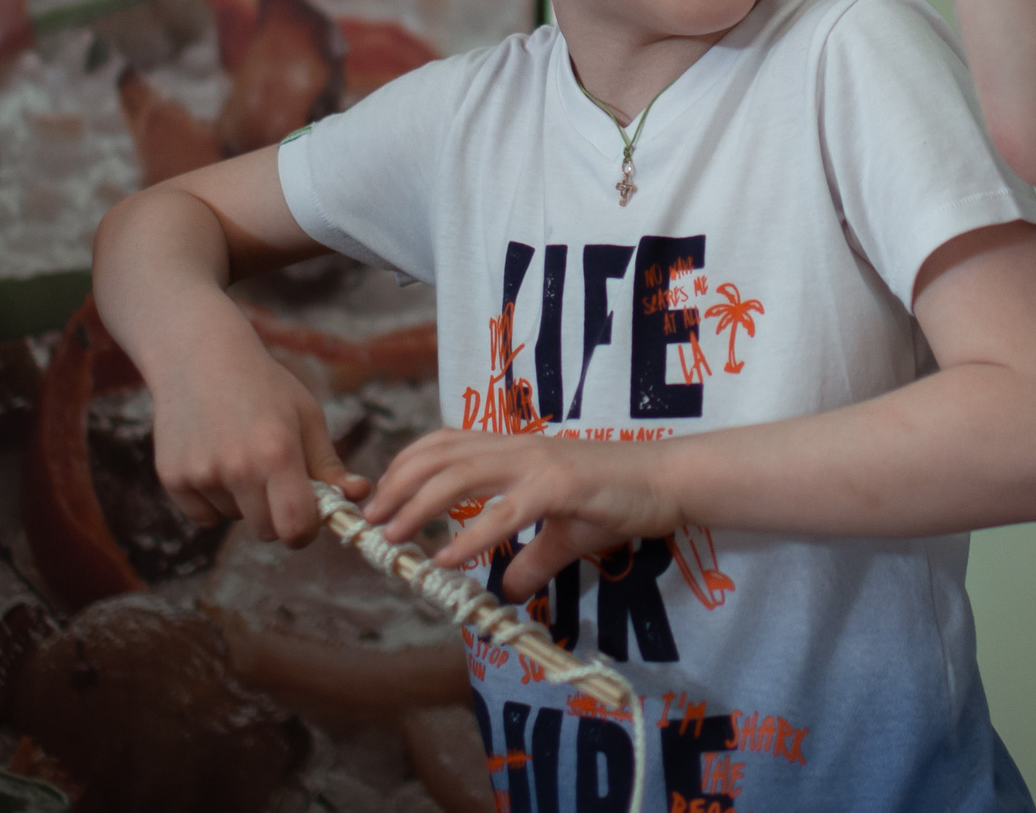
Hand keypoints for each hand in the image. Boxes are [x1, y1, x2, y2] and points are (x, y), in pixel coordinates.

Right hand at [146, 313, 364, 547]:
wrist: (201, 358)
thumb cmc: (265, 388)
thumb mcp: (307, 418)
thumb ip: (329, 465)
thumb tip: (358, 495)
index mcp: (278, 454)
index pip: (295, 528)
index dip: (306, 532)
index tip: (308, 519)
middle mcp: (237, 468)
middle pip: (266, 531)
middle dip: (277, 516)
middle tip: (276, 480)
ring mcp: (200, 474)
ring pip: (234, 519)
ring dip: (244, 502)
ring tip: (240, 454)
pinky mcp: (173, 478)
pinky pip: (203, 515)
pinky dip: (214, 500)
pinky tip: (215, 459)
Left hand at [365, 428, 680, 602]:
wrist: (667, 482)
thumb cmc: (619, 498)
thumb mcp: (565, 533)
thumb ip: (531, 559)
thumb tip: (506, 591)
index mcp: (515, 449)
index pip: (445, 443)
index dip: (405, 466)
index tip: (380, 497)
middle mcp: (518, 448)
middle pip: (440, 456)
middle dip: (397, 487)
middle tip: (369, 523)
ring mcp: (537, 465)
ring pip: (460, 475)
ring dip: (418, 506)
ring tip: (391, 538)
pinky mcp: (559, 488)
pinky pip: (504, 512)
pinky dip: (469, 536)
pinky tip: (446, 560)